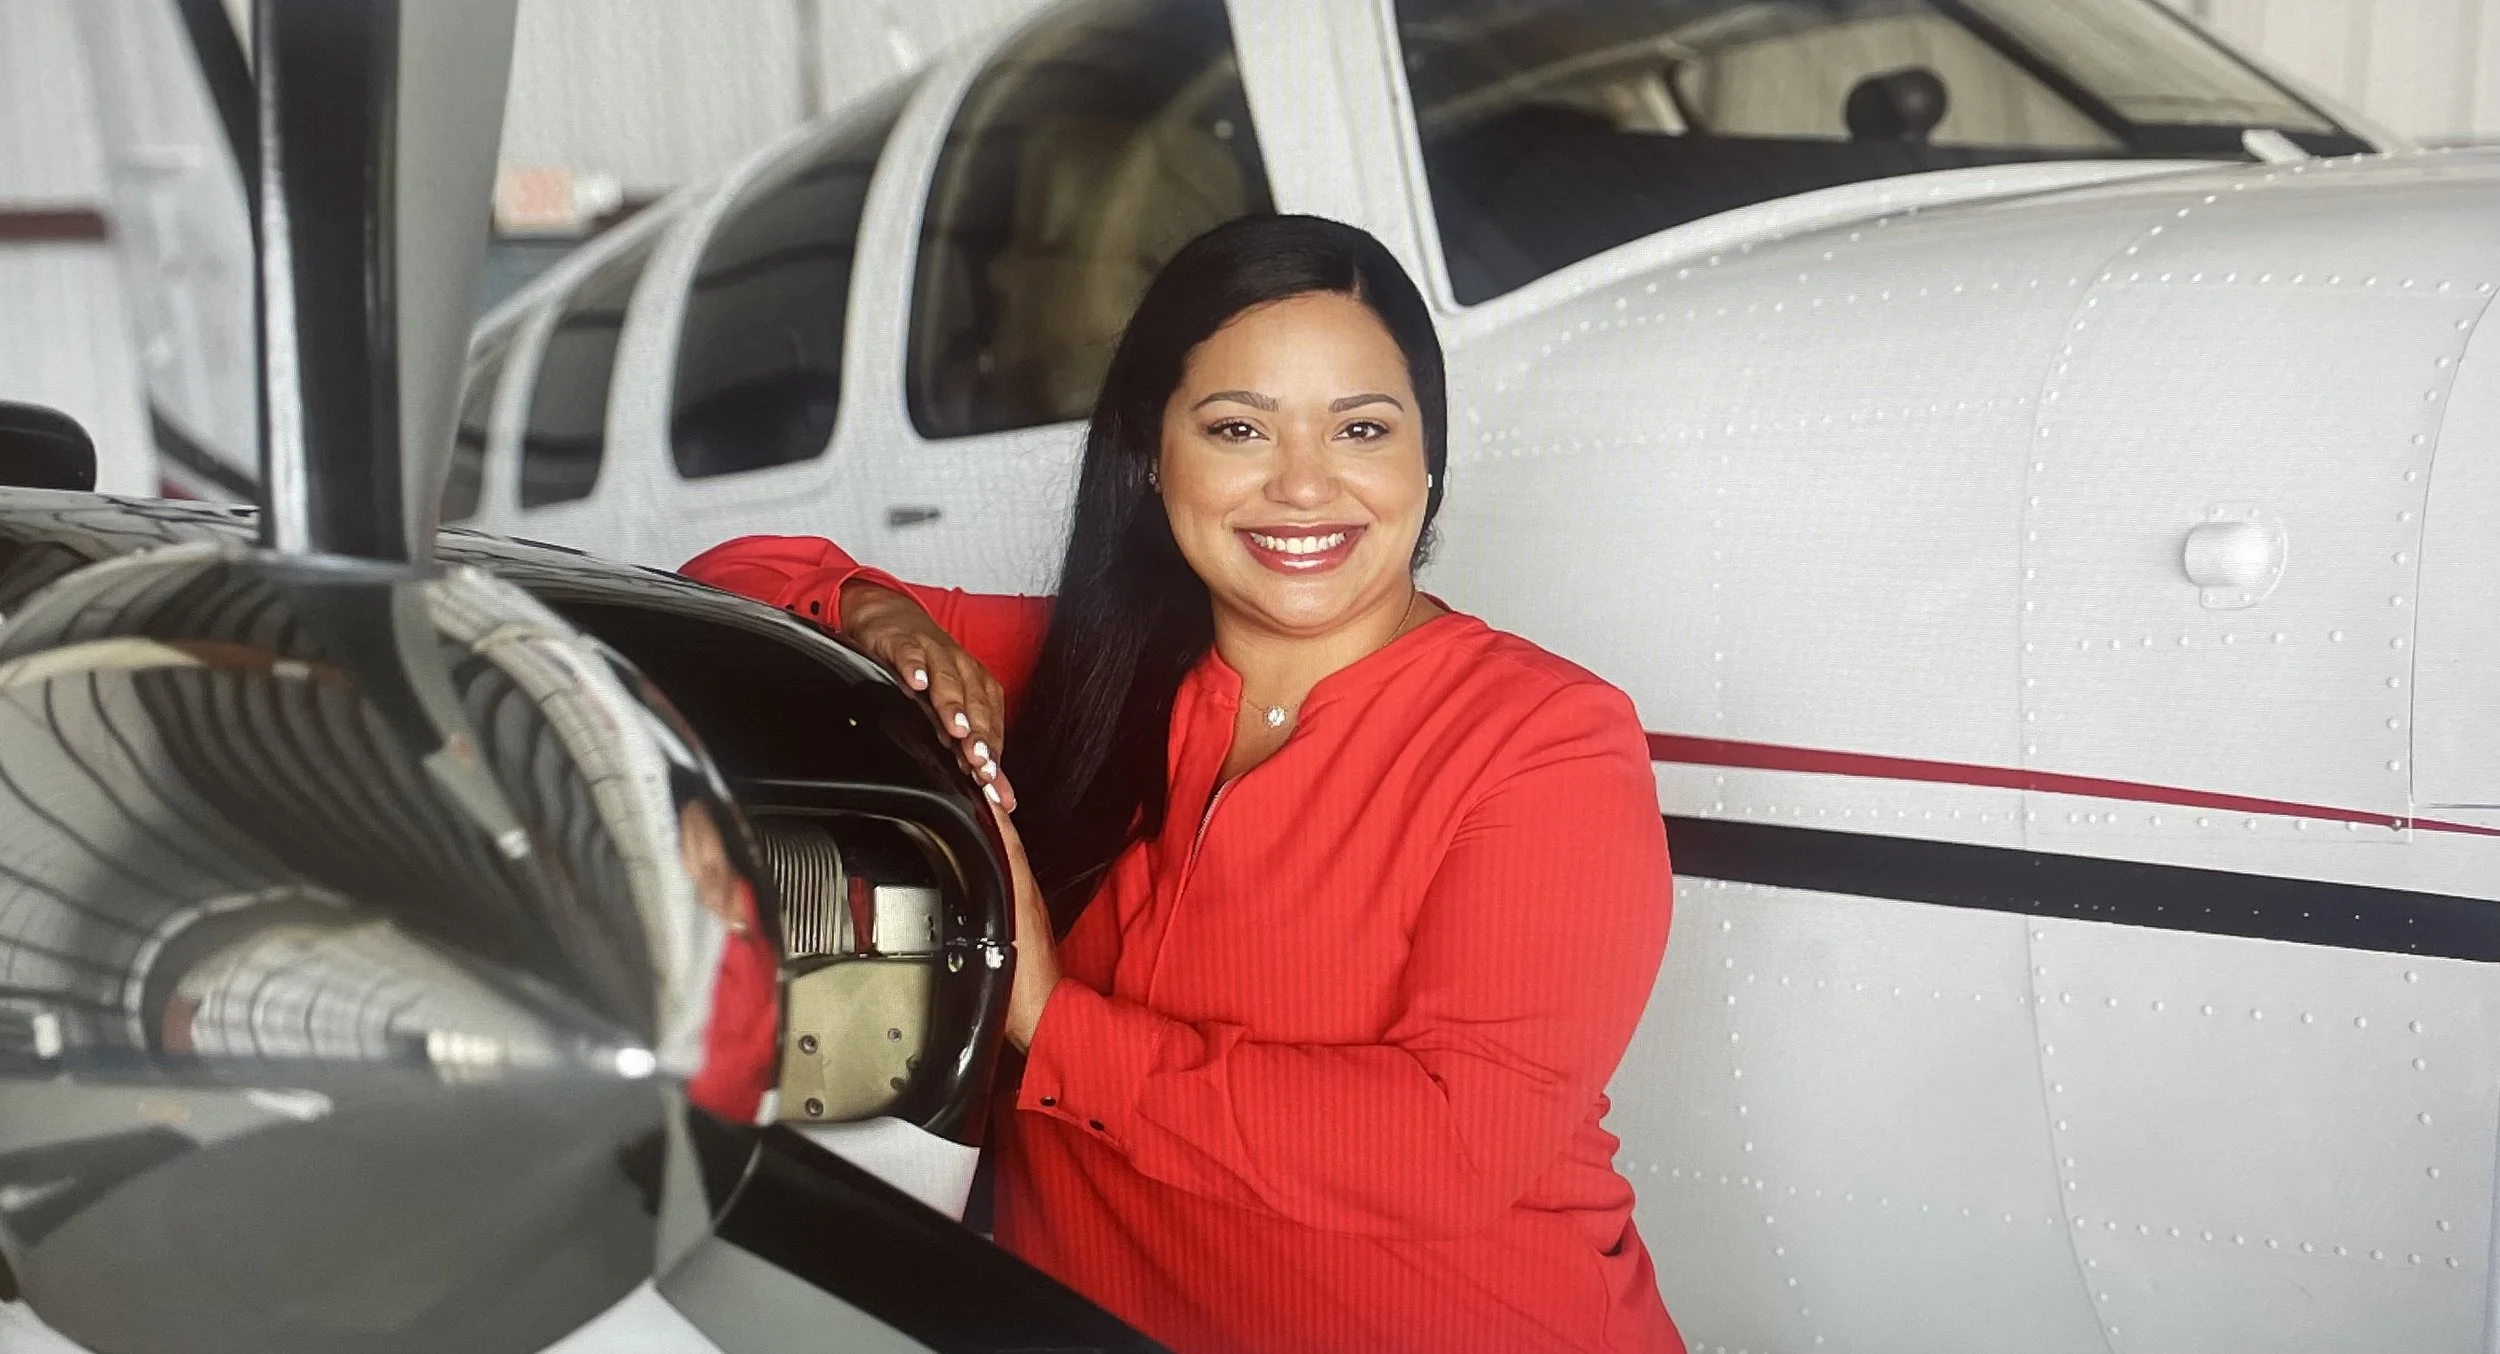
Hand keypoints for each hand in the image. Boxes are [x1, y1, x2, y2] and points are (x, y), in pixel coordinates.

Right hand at [838, 581, 1016, 809]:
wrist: (893, 617)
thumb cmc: (925, 666)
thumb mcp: (946, 705)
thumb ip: (964, 746)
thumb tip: (988, 790)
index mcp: (978, 686)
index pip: (990, 725)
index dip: (992, 756)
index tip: (994, 785)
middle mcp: (961, 669)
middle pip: (974, 705)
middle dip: (978, 737)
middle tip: (980, 765)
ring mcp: (933, 653)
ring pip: (947, 680)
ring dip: (952, 705)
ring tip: (956, 730)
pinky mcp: (903, 641)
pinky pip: (911, 653)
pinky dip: (914, 667)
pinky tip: (915, 684)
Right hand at [987, 797, 1059, 1051]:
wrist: (1039, 1013)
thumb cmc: (1018, 986)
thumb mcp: (994, 937)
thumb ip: (990, 897)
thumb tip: (979, 863)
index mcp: (1020, 888)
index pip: (1004, 834)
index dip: (988, 807)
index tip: (973, 782)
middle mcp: (1026, 890)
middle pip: (1005, 839)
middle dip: (986, 813)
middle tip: (964, 787)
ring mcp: (1026, 904)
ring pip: (1005, 856)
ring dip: (989, 834)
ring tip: (967, 814)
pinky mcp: (1022, 920)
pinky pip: (1005, 876)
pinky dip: (992, 860)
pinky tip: (977, 861)